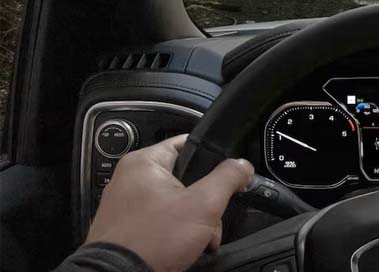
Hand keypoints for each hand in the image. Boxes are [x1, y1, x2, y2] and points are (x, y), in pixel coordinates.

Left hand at [86, 135, 253, 271]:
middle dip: (204, 202)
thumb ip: (228, 178)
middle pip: (184, 178)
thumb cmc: (151, 241)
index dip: (212, 158)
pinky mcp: (125, 227)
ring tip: (197, 239)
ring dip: (193, 220)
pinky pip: (159, 220)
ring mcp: (125, 204)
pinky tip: (182, 246)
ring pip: (174, 202)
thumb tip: (242, 165)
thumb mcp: (204, 204)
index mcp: (144, 162)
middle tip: (209, 220)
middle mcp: (129, 179)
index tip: (226, 174)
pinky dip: (174, 232)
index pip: (187, 143)